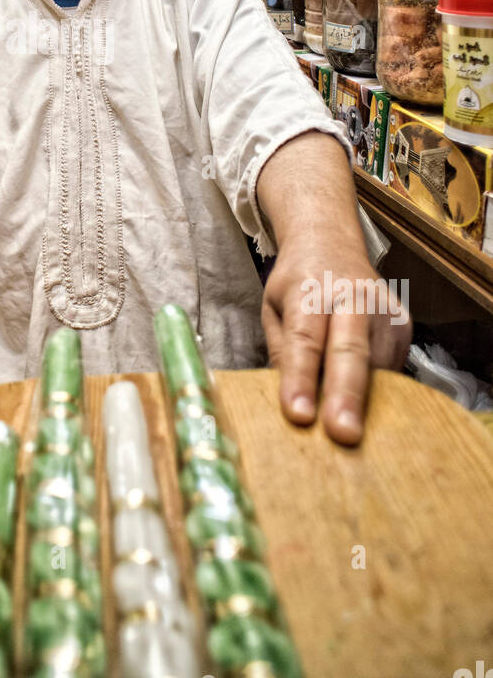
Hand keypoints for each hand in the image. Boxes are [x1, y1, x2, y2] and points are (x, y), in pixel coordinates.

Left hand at [260, 240, 411, 445]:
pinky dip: (376, 393)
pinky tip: (363, 407)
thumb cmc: (297, 283)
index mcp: (309, 291)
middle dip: (346, 395)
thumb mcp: (273, 308)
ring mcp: (384, 309)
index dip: (301, 378)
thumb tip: (292, 404)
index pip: (305, 339)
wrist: (331, 241)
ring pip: (376, 366)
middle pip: (350, 350)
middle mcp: (352, 296)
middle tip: (342, 435)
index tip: (300, 415)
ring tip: (347, 436)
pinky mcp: (404, 324)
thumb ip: (282, 352)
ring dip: (362, 403)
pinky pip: (391, 369)